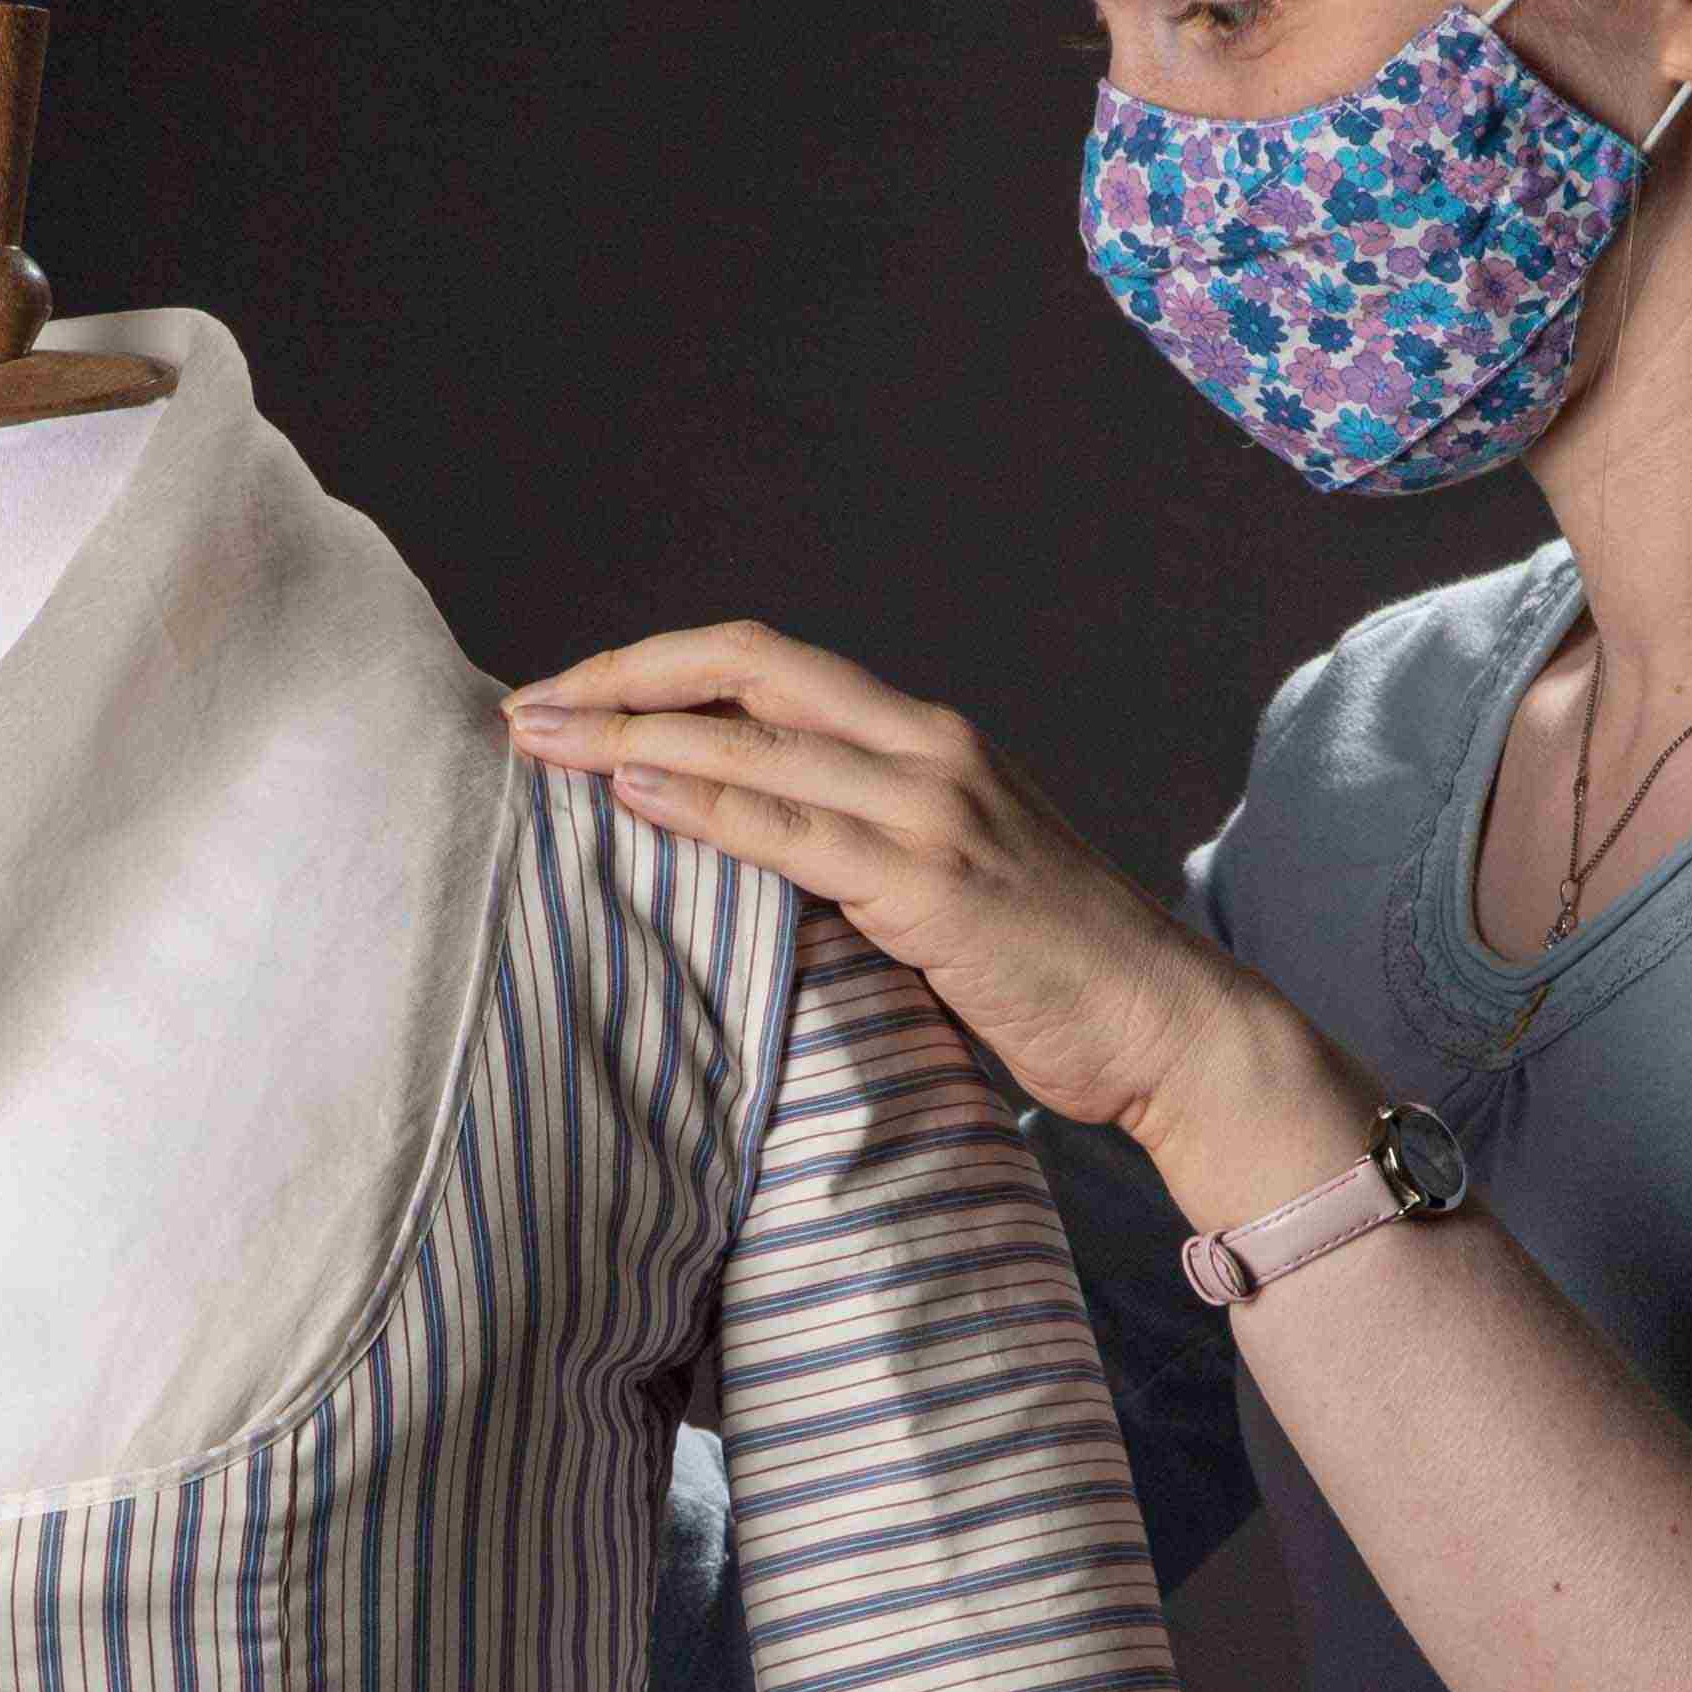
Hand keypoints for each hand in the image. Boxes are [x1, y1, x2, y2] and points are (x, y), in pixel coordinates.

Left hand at [503, 621, 1334, 1172]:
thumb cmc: (1056, 973)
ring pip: (752, 743)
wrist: (1170, 1029)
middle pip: (745, 670)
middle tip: (521, 706)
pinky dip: (701, 807)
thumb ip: (861, 848)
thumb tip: (749, 858)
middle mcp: (929, 748)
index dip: (661, 664)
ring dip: (630, 737)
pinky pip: (789, 832)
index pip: (769, 662)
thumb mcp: (948, 883)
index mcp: (929, 738)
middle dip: (620, 680)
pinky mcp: (933, 884)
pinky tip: (629, 797)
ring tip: (539, 745)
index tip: (575, 693)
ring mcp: (933, 809)